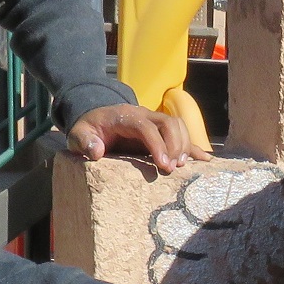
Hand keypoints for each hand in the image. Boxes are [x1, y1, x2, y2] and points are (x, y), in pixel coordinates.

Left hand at [69, 103, 202, 175]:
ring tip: (180, 167)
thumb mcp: (78, 135)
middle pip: (168, 123)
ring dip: (184, 146)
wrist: (95, 120)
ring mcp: (155, 121)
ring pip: (178, 126)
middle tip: (172, 169)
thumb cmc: (88, 130)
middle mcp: (144, 115)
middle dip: (175, 145)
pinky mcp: (161, 132)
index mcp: (126, 116)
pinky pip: (181, 135)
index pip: (147, 127)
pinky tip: (205, 160)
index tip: (163, 166)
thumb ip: (84, 142)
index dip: (158, 145)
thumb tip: (97, 151)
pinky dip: (193, 147)